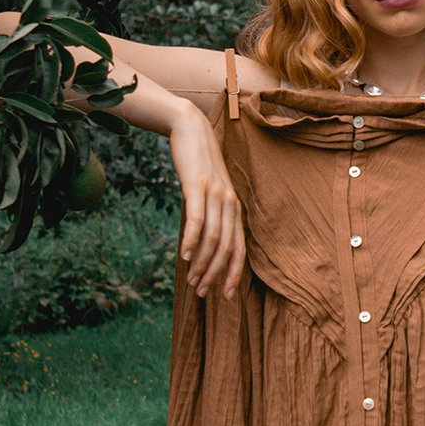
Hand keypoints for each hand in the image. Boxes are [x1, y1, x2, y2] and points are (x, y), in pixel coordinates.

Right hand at [168, 104, 245, 298]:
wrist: (190, 130)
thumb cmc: (197, 165)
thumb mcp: (208, 192)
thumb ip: (210, 215)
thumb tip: (203, 244)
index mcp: (234, 208)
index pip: (240, 248)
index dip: (235, 273)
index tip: (227, 295)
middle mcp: (230, 203)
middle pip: (227, 247)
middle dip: (216, 274)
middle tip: (202, 292)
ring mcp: (215, 194)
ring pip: (213, 237)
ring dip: (203, 262)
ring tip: (191, 280)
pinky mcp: (198, 185)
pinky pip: (197, 218)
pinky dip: (192, 239)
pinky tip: (184, 255)